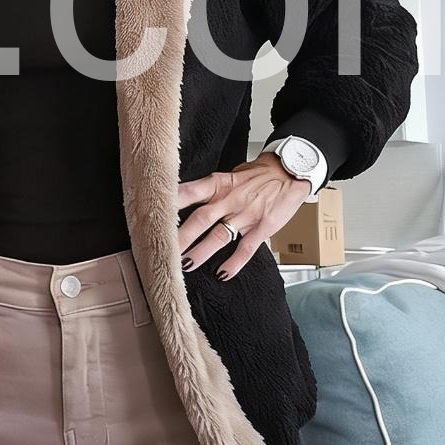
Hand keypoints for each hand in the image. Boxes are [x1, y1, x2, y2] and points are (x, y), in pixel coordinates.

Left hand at [175, 151, 312, 279]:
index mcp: (218, 184)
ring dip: (201, 252)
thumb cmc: (258, 174)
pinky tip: (222, 274)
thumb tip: (184, 198)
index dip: (171, 203)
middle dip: (180, 236)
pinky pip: (246, 248)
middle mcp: (229, 199)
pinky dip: (234, 263)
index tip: (153, 214)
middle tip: (163, 249)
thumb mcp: (230, 175)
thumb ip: (210, 189)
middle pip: (200, 219)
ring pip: (219, 236)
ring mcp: (246, 214)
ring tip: (185, 265)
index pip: (189, 191)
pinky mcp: (263, 226)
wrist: (291, 170)